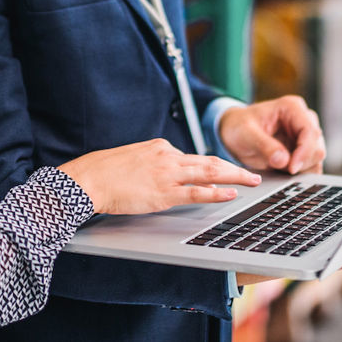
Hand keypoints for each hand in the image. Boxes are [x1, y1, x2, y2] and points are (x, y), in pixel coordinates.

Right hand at [59, 138, 261, 213]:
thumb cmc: (105, 171)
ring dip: (234, 176)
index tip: (225, 172)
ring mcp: (168, 173)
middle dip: (233, 167)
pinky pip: (196, 192)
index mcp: (160, 147)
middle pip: (208, 161)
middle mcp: (168, 156)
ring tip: (251, 181)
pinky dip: (216, 192)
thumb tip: (163, 173)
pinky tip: (230, 194)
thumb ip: (152, 163)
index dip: (212, 168)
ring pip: (209, 172)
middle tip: (252, 174)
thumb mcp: (132, 159)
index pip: (192, 158)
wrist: (90, 178)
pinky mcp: (164, 192)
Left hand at [219, 96, 325, 174]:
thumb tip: (284, 160)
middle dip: (301, 162)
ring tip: (278, 167)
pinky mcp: (303, 149)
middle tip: (281, 169)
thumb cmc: (238, 127)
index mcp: (291, 107)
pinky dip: (300, 174)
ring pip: (316, 158)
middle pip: (317, 146)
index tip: (291, 168)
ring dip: (301, 169)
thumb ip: (264, 146)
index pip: (310, 131)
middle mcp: (303, 118)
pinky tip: (283, 172)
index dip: (304, 152)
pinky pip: (311, 166)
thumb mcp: (245, 135)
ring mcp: (305, 134)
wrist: (233, 133)